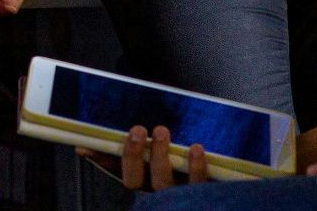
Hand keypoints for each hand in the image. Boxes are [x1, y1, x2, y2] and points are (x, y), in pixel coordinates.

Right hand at [78, 126, 208, 190]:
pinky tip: (196, 148)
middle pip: (135, 180)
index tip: (88, 144)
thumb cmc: (192, 165)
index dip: (101, 160)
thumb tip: (117, 120)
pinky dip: (196, 166)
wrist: (229, 195)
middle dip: (132, 155)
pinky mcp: (204, 196)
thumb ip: (146, 141)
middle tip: (136, 130)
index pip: (116, 171)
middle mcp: (158, 192)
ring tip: (161, 131)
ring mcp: (180, 196)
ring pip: (163, 182)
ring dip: (159, 156)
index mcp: (145, 181)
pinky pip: (198, 184)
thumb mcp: (166, 153)